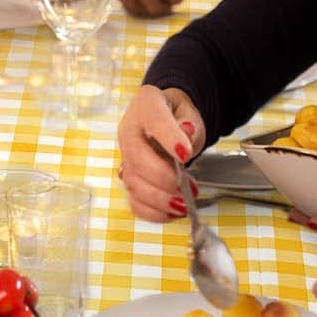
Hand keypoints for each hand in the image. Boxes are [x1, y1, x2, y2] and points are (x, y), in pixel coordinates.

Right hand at [116, 84, 204, 221]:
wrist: (170, 122)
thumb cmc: (179, 117)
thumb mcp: (190, 114)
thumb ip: (190, 124)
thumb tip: (187, 131)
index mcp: (145, 105)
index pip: (153, 119)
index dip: (168, 137)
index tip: (185, 154)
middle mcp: (129, 130)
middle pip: (137, 157)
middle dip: (163, 177)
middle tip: (188, 187)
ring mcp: (126, 156)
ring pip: (134, 182)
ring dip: (160, 198)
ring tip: (184, 204)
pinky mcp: (130, 177)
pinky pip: (134, 200)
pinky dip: (153, 211)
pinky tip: (171, 211)